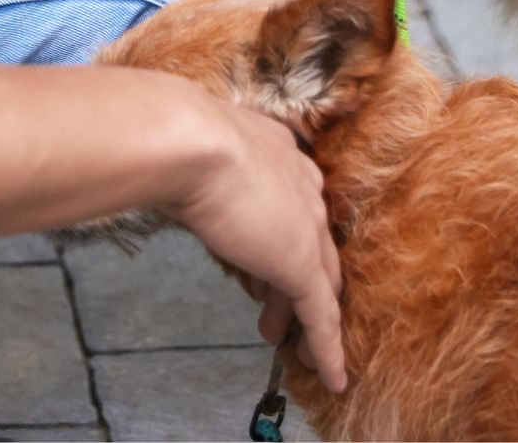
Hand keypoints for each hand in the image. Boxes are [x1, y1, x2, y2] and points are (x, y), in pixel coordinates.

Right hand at [173, 95, 345, 392]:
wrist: (196, 145)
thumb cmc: (185, 141)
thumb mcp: (204, 155)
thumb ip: (212, 175)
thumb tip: (194, 190)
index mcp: (284, 156)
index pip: (293, 208)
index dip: (280, 238)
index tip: (264, 260)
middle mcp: (305, 187)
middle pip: (311, 246)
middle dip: (295, 280)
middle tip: (275, 306)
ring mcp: (308, 227)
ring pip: (318, 283)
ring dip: (301, 317)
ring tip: (281, 339)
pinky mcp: (302, 265)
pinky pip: (321, 316)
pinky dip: (328, 349)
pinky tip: (332, 376)